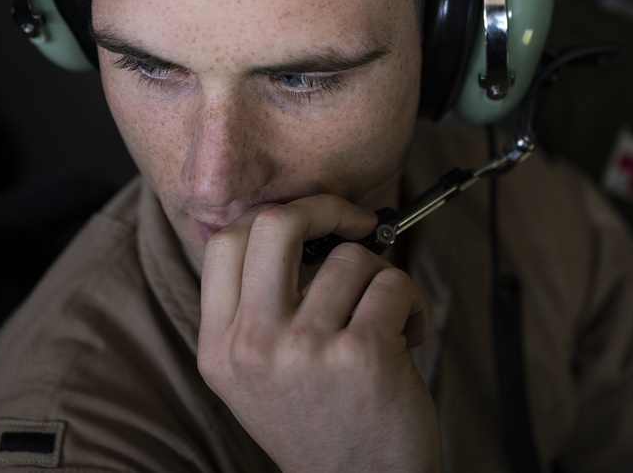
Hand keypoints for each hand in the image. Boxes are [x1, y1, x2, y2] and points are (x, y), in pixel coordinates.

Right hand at [197, 195, 440, 472]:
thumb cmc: (319, 424)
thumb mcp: (257, 375)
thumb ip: (257, 309)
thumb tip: (298, 225)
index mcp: (220, 349)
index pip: (224, 243)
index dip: (272, 215)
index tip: (309, 222)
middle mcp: (253, 347)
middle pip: (276, 225)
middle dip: (326, 209)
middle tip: (354, 223)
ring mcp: (306, 350)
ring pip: (351, 258)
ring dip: (380, 280)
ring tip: (383, 322)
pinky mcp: (361, 354)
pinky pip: (394, 283)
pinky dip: (412, 303)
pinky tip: (406, 338)